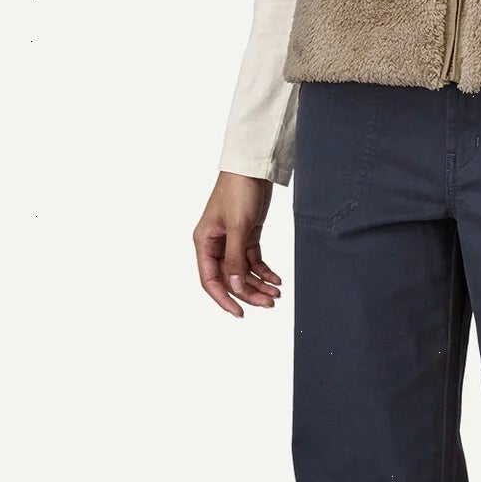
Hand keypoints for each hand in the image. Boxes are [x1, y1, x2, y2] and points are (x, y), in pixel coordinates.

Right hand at [195, 170, 284, 315]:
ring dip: (259, 283)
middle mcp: (215, 244)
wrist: (252, 168)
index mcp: (204, 242)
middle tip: (269, 303)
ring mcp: (231, 241)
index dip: (223, 299)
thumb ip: (235, 258)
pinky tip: (276, 279)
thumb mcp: (238, 226)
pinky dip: (264, 271)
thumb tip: (233, 287)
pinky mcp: (246, 235)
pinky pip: (253, 260)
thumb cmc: (238, 191)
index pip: (210, 279)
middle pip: (230, 278)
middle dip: (249, 292)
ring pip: (243, 271)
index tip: (239, 313)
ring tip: (276, 294)